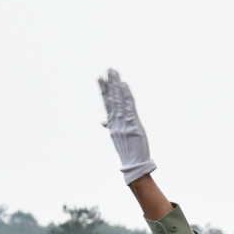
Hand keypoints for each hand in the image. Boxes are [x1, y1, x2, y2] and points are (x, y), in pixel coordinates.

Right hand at [98, 68, 156, 183]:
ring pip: (118, 100)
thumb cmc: (128, 151)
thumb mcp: (117, 137)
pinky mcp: (132, 124)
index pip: (106, 103)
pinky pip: (129, 106)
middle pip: (111, 98)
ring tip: (114, 72)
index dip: (103, 90)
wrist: (134, 164)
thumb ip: (111, 127)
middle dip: (109, 83)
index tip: (100, 78)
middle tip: (108, 69)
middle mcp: (116, 121)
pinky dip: (126, 95)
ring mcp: (123, 122)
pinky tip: (124, 84)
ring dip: (116, 85)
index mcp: (112, 123)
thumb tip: (103, 121)